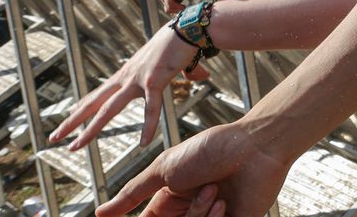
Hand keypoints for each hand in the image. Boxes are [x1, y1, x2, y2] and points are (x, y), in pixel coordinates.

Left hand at [50, 25, 205, 151]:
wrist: (190, 27)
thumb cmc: (182, 41)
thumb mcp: (175, 62)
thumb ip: (184, 73)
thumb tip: (201, 76)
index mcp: (127, 73)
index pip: (98, 95)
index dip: (82, 109)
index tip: (67, 120)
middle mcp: (126, 77)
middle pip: (93, 103)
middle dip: (72, 122)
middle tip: (54, 138)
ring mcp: (137, 79)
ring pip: (108, 109)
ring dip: (90, 129)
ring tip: (75, 146)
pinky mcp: (154, 80)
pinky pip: (151, 108)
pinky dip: (148, 126)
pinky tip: (144, 143)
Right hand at [96, 119, 294, 216]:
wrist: (256, 147)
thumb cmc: (213, 149)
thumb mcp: (164, 169)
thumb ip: (132, 194)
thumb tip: (99, 213)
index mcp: (170, 200)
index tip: (155, 216)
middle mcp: (190, 213)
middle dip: (189, 215)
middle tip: (205, 189)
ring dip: (201, 216)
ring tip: (217, 190)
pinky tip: (225, 203)